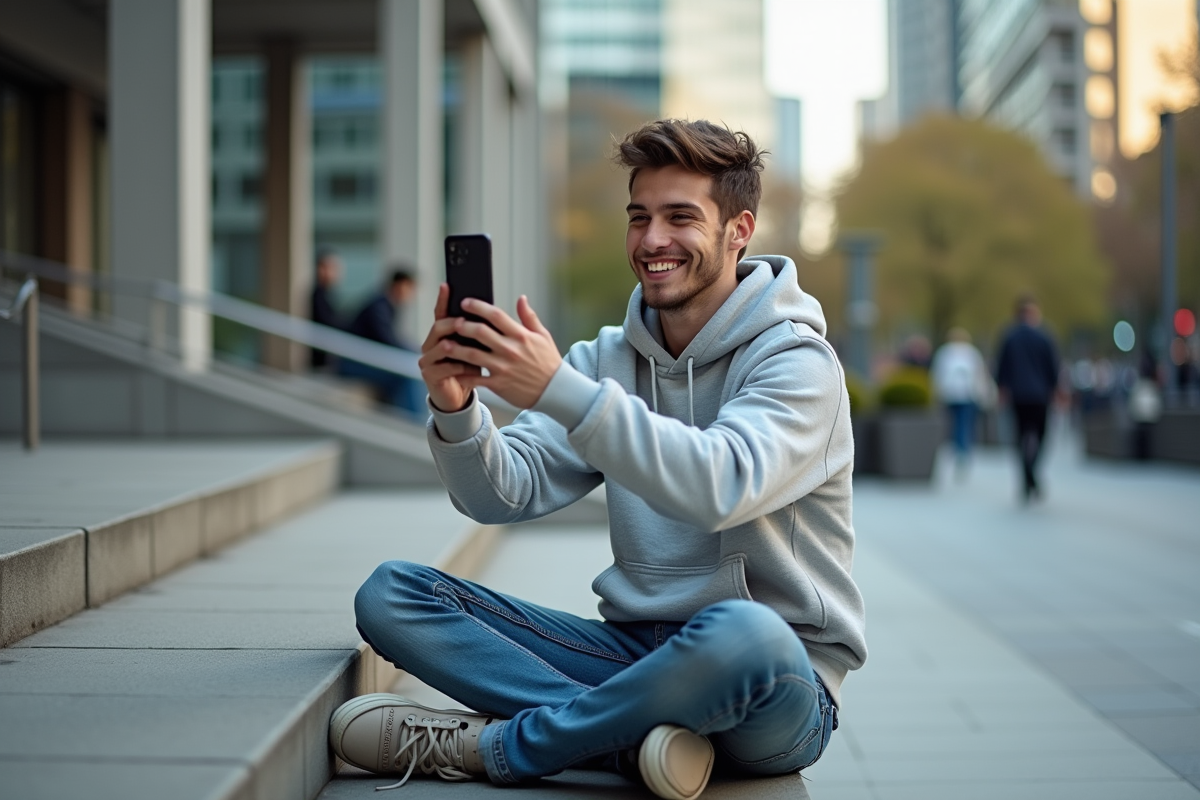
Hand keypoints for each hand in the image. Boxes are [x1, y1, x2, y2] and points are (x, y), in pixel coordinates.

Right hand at [418, 284, 481, 411]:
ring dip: (458, 347)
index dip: (443, 299)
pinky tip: (471, 367)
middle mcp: (430, 344)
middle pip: (439, 327)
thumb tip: (490, 310)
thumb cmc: (468, 369)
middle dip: (454, 324)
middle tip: (466, 321)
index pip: (441, 313)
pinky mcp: (429, 375)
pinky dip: (459, 367)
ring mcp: (427, 360)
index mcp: (441, 334)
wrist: (459, 397)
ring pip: (441, 347)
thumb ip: (479, 330)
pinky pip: (444, 367)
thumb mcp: (476, 347)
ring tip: (472, 347)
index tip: (446, 285)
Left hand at [428, 294, 561, 409]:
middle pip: (480, 332)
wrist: (556, 390)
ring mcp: (503, 367)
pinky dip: (464, 375)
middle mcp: (510, 350)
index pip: (495, 315)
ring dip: (457, 348)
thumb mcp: (543, 336)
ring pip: (473, 354)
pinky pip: (477, 378)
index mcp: (521, 335)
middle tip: (453, 322)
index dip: (478, 306)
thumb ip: (529, 317)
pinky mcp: (499, 384)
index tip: (465, 302)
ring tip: (445, 344)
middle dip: (463, 325)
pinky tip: (454, 371)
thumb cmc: (549, 362)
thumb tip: (521, 298)